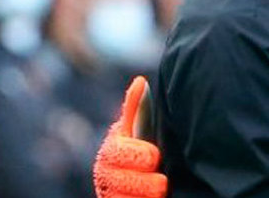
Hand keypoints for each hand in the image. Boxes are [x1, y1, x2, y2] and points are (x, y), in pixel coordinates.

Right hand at [93, 76, 167, 197]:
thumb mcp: (144, 127)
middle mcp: (105, 174)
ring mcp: (110, 193)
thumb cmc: (147, 147)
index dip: (136, 155)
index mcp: (112, 151)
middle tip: (162, 182)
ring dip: (141, 197)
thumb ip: (138, 109)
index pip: (115, 153)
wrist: (153, 177)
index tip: (154, 156)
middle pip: (115, 183)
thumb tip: (140, 81)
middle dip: (141, 183)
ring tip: (160, 192)